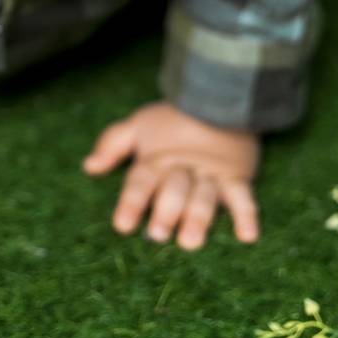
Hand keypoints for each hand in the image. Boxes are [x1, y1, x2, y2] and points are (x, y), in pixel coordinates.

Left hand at [81, 100, 260, 250]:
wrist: (219, 96)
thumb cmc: (173, 119)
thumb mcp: (139, 125)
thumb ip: (113, 144)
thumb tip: (89, 167)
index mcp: (156, 159)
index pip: (141, 181)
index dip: (131, 202)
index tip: (122, 226)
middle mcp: (182, 168)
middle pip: (174, 189)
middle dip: (166, 210)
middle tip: (158, 234)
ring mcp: (210, 173)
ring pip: (204, 195)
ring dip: (198, 217)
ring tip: (190, 241)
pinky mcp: (237, 176)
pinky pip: (244, 195)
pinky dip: (247, 215)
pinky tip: (248, 236)